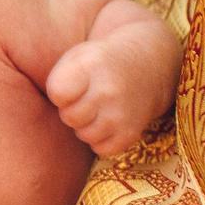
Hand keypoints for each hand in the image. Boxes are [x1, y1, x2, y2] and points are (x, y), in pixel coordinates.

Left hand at [45, 39, 168, 155]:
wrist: (146, 65)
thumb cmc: (100, 64)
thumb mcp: (77, 56)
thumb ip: (59, 79)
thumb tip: (58, 111)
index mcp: (91, 67)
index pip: (58, 93)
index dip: (59, 92)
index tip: (72, 84)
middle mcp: (108, 91)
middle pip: (69, 117)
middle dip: (72, 109)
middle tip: (87, 96)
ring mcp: (121, 114)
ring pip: (84, 135)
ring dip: (86, 125)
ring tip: (98, 107)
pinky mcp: (131, 133)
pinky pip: (100, 149)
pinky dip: (101, 139)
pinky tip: (109, 120)